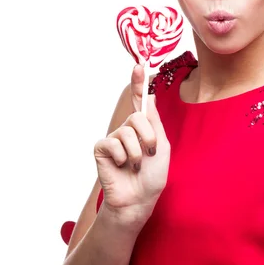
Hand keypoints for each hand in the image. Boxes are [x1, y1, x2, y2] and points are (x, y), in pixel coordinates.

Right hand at [94, 64, 169, 218]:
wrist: (139, 200)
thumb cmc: (152, 176)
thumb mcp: (161, 146)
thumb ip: (154, 121)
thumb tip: (149, 95)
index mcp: (144, 127)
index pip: (140, 100)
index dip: (138, 82)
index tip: (138, 64)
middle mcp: (127, 129)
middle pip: (138, 116)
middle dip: (148, 137)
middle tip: (149, 155)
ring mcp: (113, 138)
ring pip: (127, 132)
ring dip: (137, 153)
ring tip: (135, 166)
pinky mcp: (101, 149)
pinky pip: (113, 143)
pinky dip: (123, 157)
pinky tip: (122, 167)